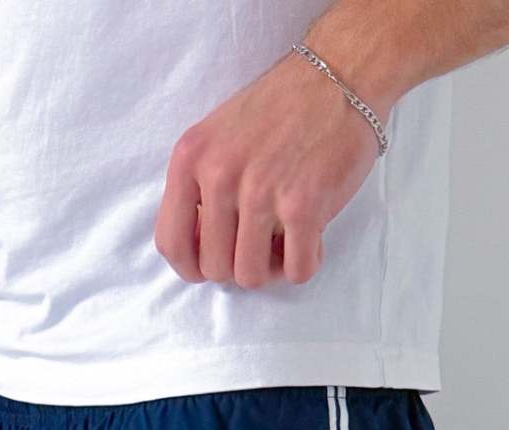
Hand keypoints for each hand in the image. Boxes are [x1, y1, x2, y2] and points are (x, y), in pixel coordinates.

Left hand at [155, 52, 381, 289]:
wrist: (337, 76)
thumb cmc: (279, 110)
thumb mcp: (217, 137)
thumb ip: (199, 187)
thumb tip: (199, 250)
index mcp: (191, 158)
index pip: (171, 244)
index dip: (192, 266)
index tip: (214, 260)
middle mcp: (220, 175)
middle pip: (215, 268)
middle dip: (240, 265)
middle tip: (262, 241)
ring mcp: (261, 192)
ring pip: (252, 276)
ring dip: (272, 268)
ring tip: (286, 239)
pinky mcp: (304, 206)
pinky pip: (296, 271)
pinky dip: (305, 262)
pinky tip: (312, 236)